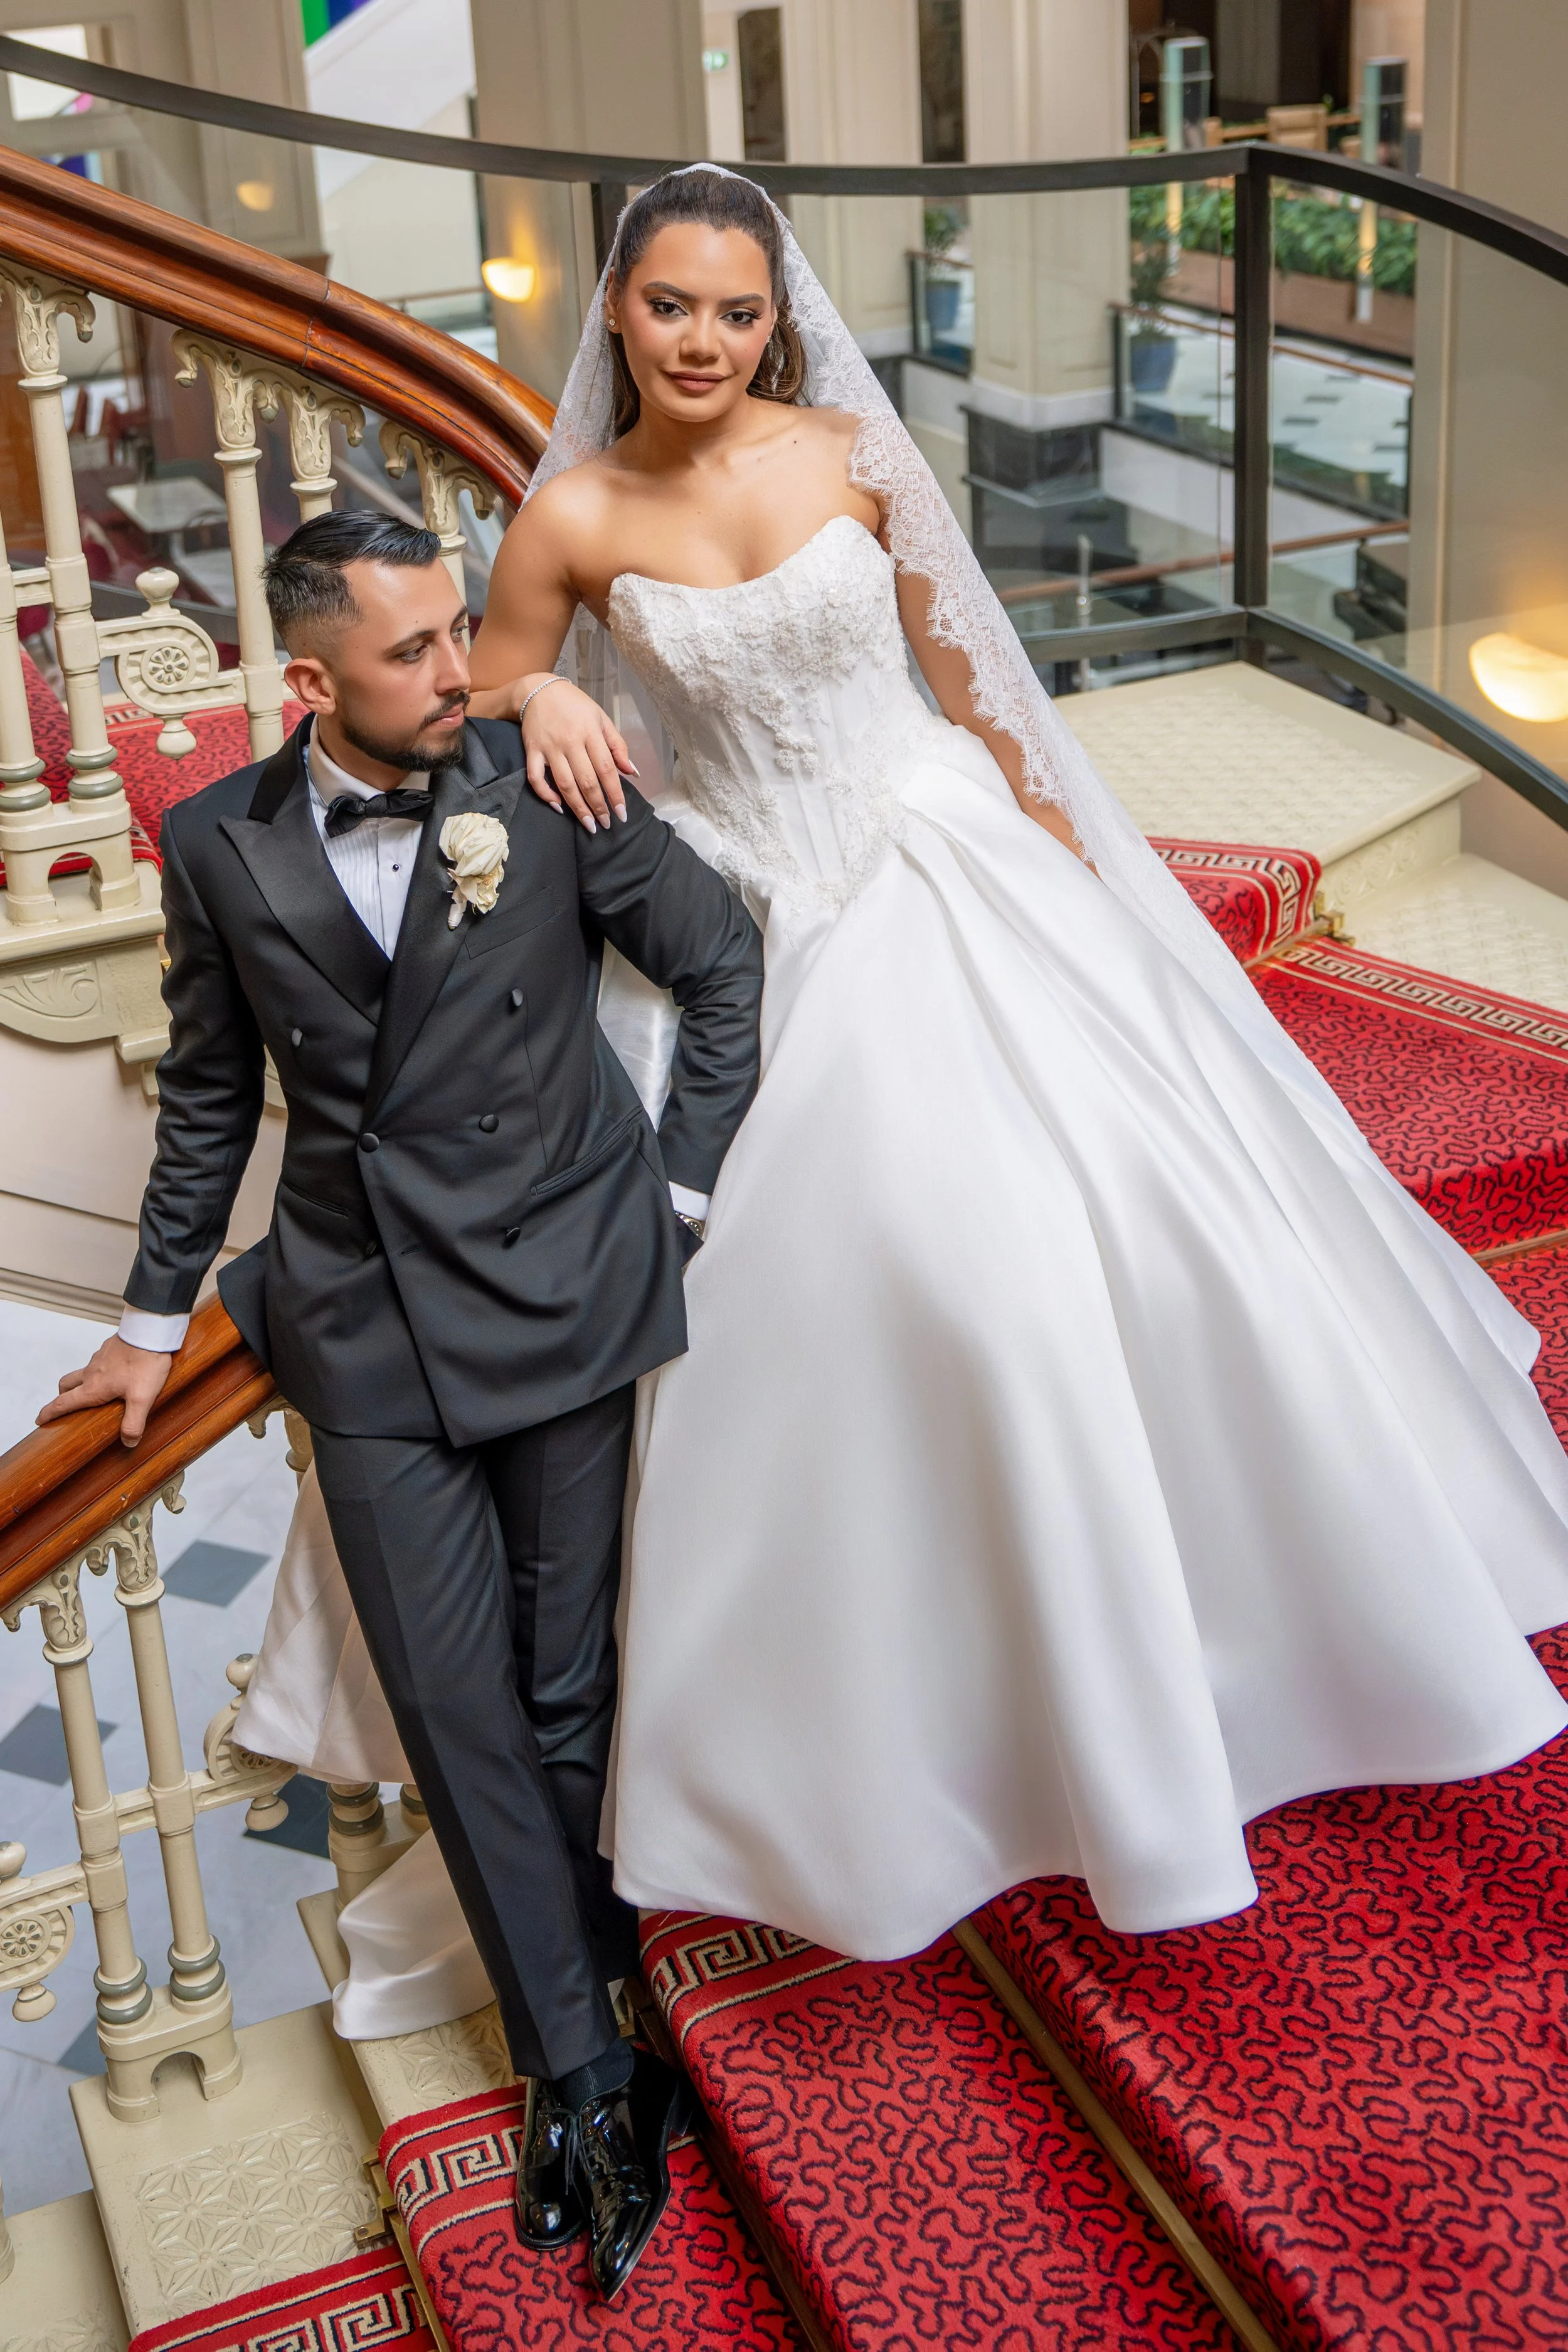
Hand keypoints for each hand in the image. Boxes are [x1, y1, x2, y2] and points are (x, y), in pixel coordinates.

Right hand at [36, 1334, 173, 1448]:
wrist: (151, 1331)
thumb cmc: (145, 1363)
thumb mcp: (142, 1399)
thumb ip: (134, 1422)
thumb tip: (128, 1442)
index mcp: (93, 1387)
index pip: (63, 1403)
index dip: (49, 1413)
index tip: (40, 1420)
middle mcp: (91, 1372)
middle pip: (67, 1385)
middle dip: (62, 1396)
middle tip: (66, 1406)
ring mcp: (100, 1358)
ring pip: (83, 1372)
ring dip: (82, 1383)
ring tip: (97, 1392)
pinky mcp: (110, 1348)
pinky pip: (99, 1362)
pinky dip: (99, 1371)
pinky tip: (116, 1374)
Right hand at [517, 675, 635, 833]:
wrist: (538, 691)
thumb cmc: (575, 706)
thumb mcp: (601, 719)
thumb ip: (618, 746)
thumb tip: (632, 772)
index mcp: (591, 733)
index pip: (607, 769)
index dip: (615, 794)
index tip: (622, 814)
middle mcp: (571, 742)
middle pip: (587, 781)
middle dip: (598, 806)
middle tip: (606, 824)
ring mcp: (550, 748)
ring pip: (565, 784)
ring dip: (577, 807)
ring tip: (588, 825)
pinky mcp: (532, 751)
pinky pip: (536, 778)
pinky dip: (546, 794)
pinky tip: (558, 807)